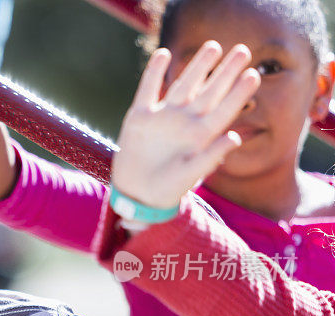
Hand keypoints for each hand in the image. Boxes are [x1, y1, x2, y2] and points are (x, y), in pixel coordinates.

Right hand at [111, 41, 260, 208]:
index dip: (239, 93)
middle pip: (209, 92)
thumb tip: (235, 137)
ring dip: (197, 67)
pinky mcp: (140, 117)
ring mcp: (163, 117)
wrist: (137, 193)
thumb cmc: (167, 189)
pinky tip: (163, 54)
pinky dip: (154, 73)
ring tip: (213, 46)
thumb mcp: (190, 176)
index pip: (224, 109)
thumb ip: (211, 157)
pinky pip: (147, 90)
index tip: (254, 74)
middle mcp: (185, 122)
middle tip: (243, 50)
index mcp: (201, 136)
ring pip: (183, 85)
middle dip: (225, 72)